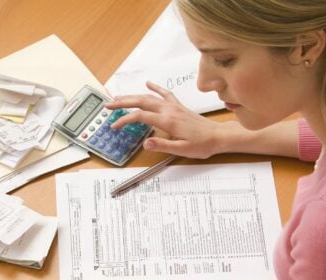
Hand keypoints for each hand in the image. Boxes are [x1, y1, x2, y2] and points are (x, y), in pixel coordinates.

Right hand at [106, 81, 222, 158]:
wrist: (218, 136)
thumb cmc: (202, 145)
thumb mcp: (182, 150)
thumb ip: (163, 145)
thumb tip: (146, 143)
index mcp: (168, 121)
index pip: (140, 117)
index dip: (125, 120)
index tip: (115, 126)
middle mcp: (169, 110)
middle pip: (141, 102)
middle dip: (123, 102)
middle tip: (108, 106)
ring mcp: (174, 106)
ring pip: (149, 97)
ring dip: (133, 96)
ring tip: (119, 98)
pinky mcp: (179, 106)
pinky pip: (164, 94)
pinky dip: (155, 88)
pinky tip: (148, 84)